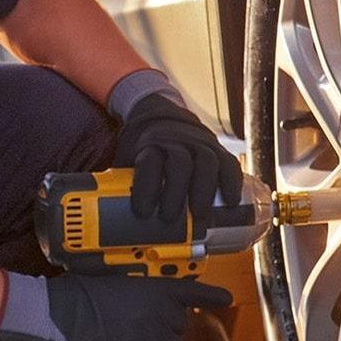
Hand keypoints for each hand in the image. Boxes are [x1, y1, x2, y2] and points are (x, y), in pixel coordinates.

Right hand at [0, 272, 232, 340]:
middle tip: (135, 325)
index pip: (194, 292)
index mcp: (156, 288)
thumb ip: (138, 292)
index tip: (225, 298)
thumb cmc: (81, 292)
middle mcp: (162, 312)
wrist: (61, 312)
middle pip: (178, 327)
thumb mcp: (115, 280)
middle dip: (162, 328)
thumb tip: (144, 306)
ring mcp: (153, 337)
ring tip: (127, 340)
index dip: (211, 296)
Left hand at [115, 95, 242, 221]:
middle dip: (176, 193)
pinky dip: (231, 183)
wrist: (161, 117)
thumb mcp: (127, 161)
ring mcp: (199, 143)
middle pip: (179, 163)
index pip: (149, 163)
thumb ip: (121, 186)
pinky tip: (231, 203)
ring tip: (200, 217)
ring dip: (204, 191)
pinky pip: (228, 163)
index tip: (142, 212)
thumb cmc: (145, 151)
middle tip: (170, 220)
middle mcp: (176, 141)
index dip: (146, 187)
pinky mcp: (218, 149)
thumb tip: (108, 222)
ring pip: (206, 162)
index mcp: (149, 146)